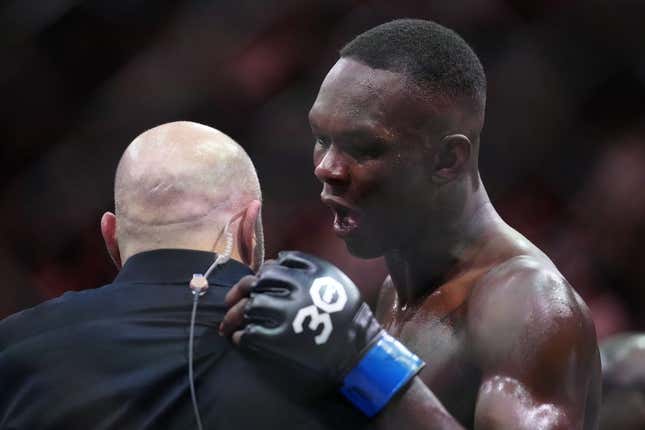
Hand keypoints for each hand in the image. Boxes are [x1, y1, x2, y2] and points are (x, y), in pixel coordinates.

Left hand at [220, 251, 423, 416]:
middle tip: (231, 301)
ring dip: (236, 315)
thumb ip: (307, 268)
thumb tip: (278, 261)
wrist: (360, 351)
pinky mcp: (280, 340)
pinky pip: (250, 333)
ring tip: (230, 324)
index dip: (259, 276)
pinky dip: (241, 335)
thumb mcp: (334, 280)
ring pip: (250, 307)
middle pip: (255, 283)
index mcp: (309, 272)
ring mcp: (286, 314)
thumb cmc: (349, 315)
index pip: (271, 266)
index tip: (256, 284)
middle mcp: (295, 289)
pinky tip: (241, 338)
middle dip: (240, 292)